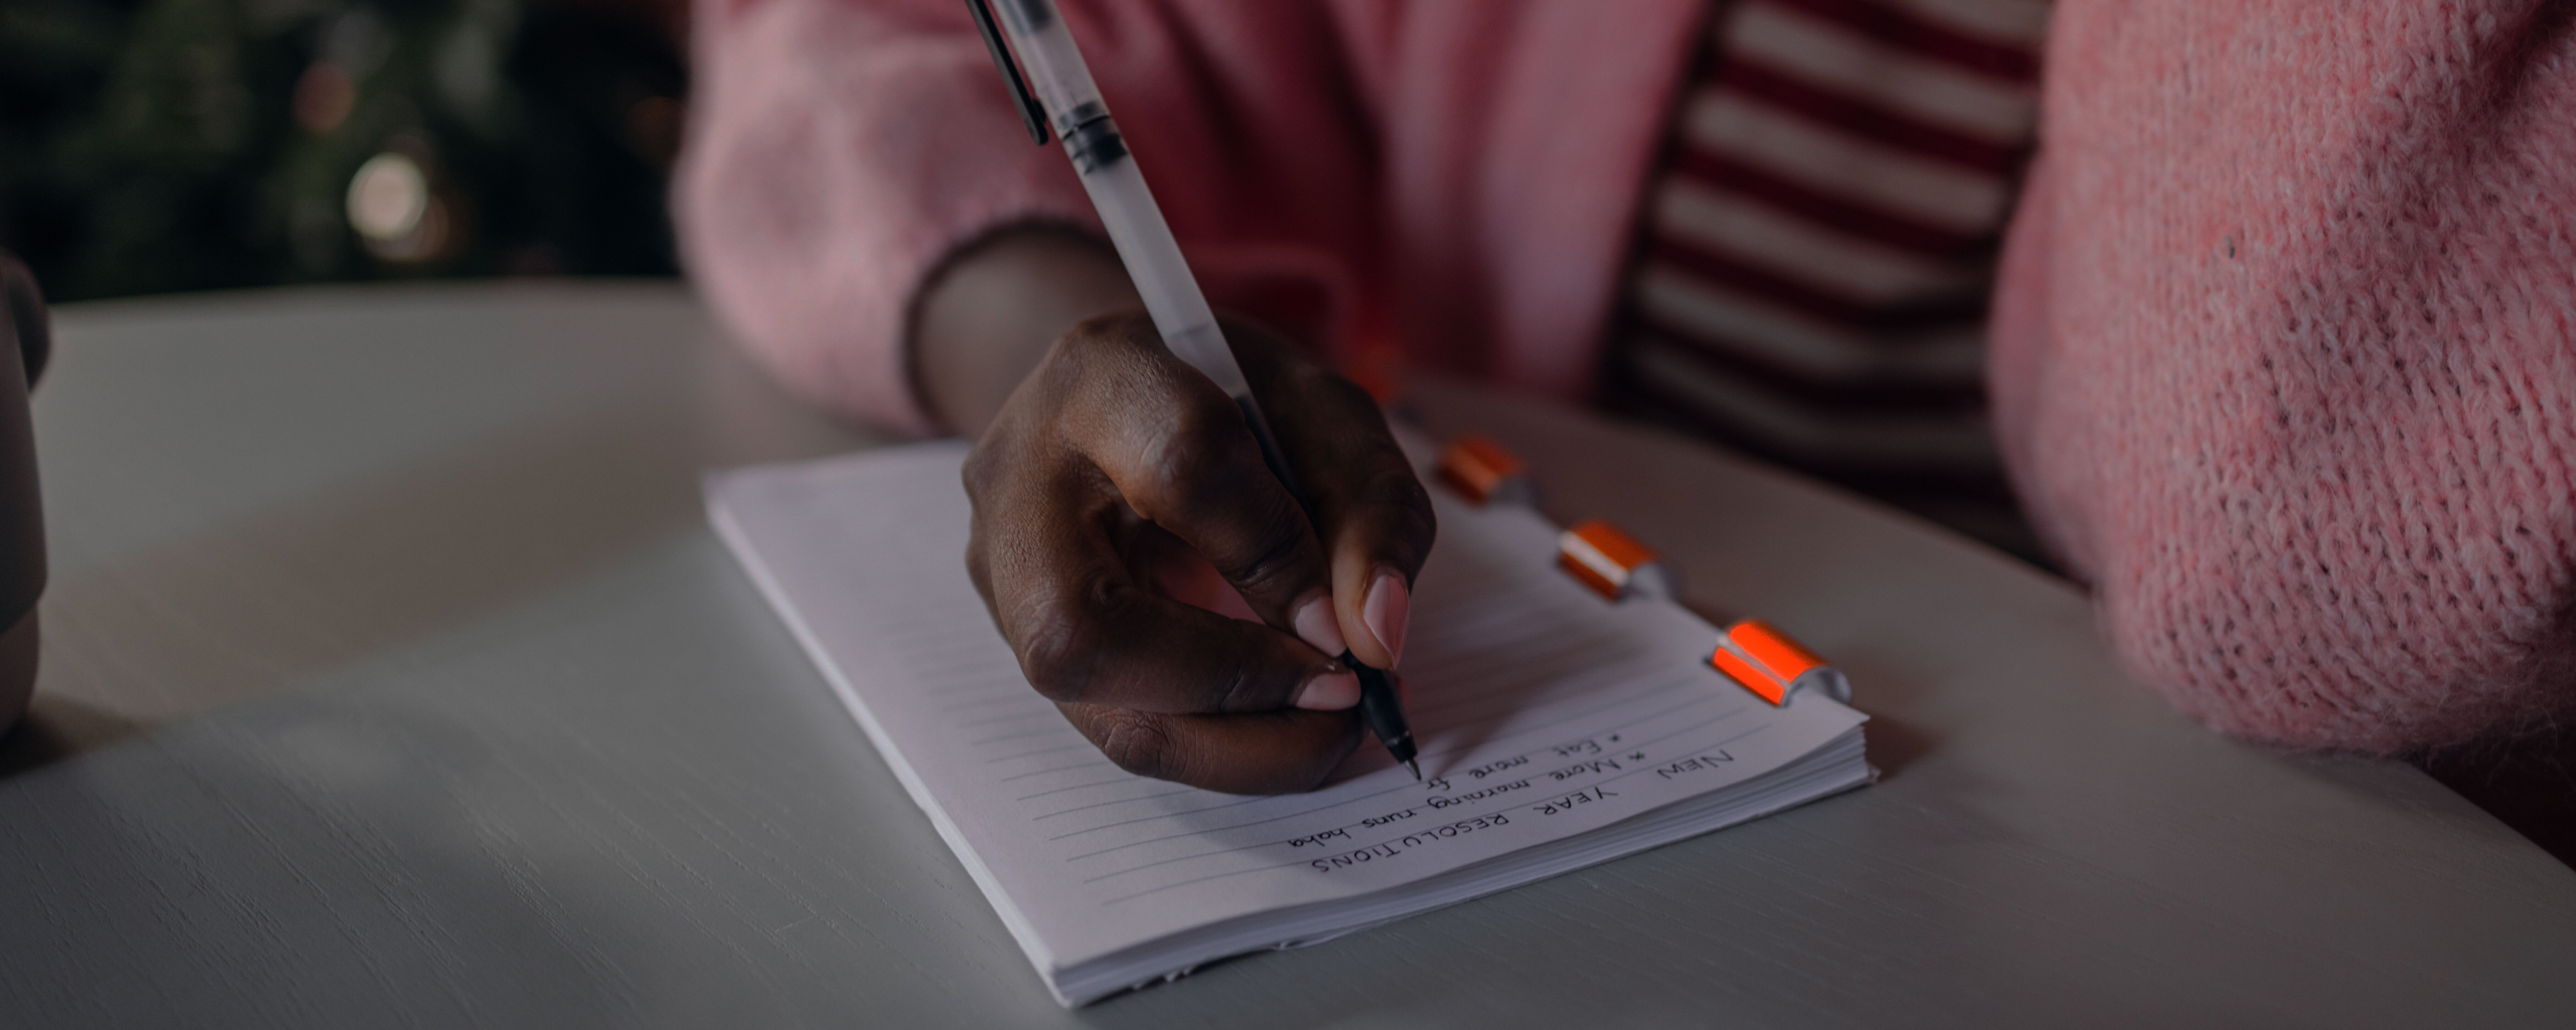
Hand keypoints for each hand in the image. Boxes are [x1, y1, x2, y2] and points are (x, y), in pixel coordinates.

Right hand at [926, 234, 1432, 793]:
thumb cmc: (1233, 402)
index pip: (1183, 470)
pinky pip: (1117, 728)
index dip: (1278, 559)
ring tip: (1329, 727)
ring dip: (1235, 745)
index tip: (1353, 618)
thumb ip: (1371, 510)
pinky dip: (1218, 746)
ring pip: (1095, 708)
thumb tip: (1376, 636)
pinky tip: (1284, 725)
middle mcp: (1020, 482)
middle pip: (1085, 630)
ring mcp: (1003, 573)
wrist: (1130, 404)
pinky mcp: (1023, 642)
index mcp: (1104, 376)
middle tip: (1345, 696)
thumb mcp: (1329, 419)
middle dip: (1234, 686)